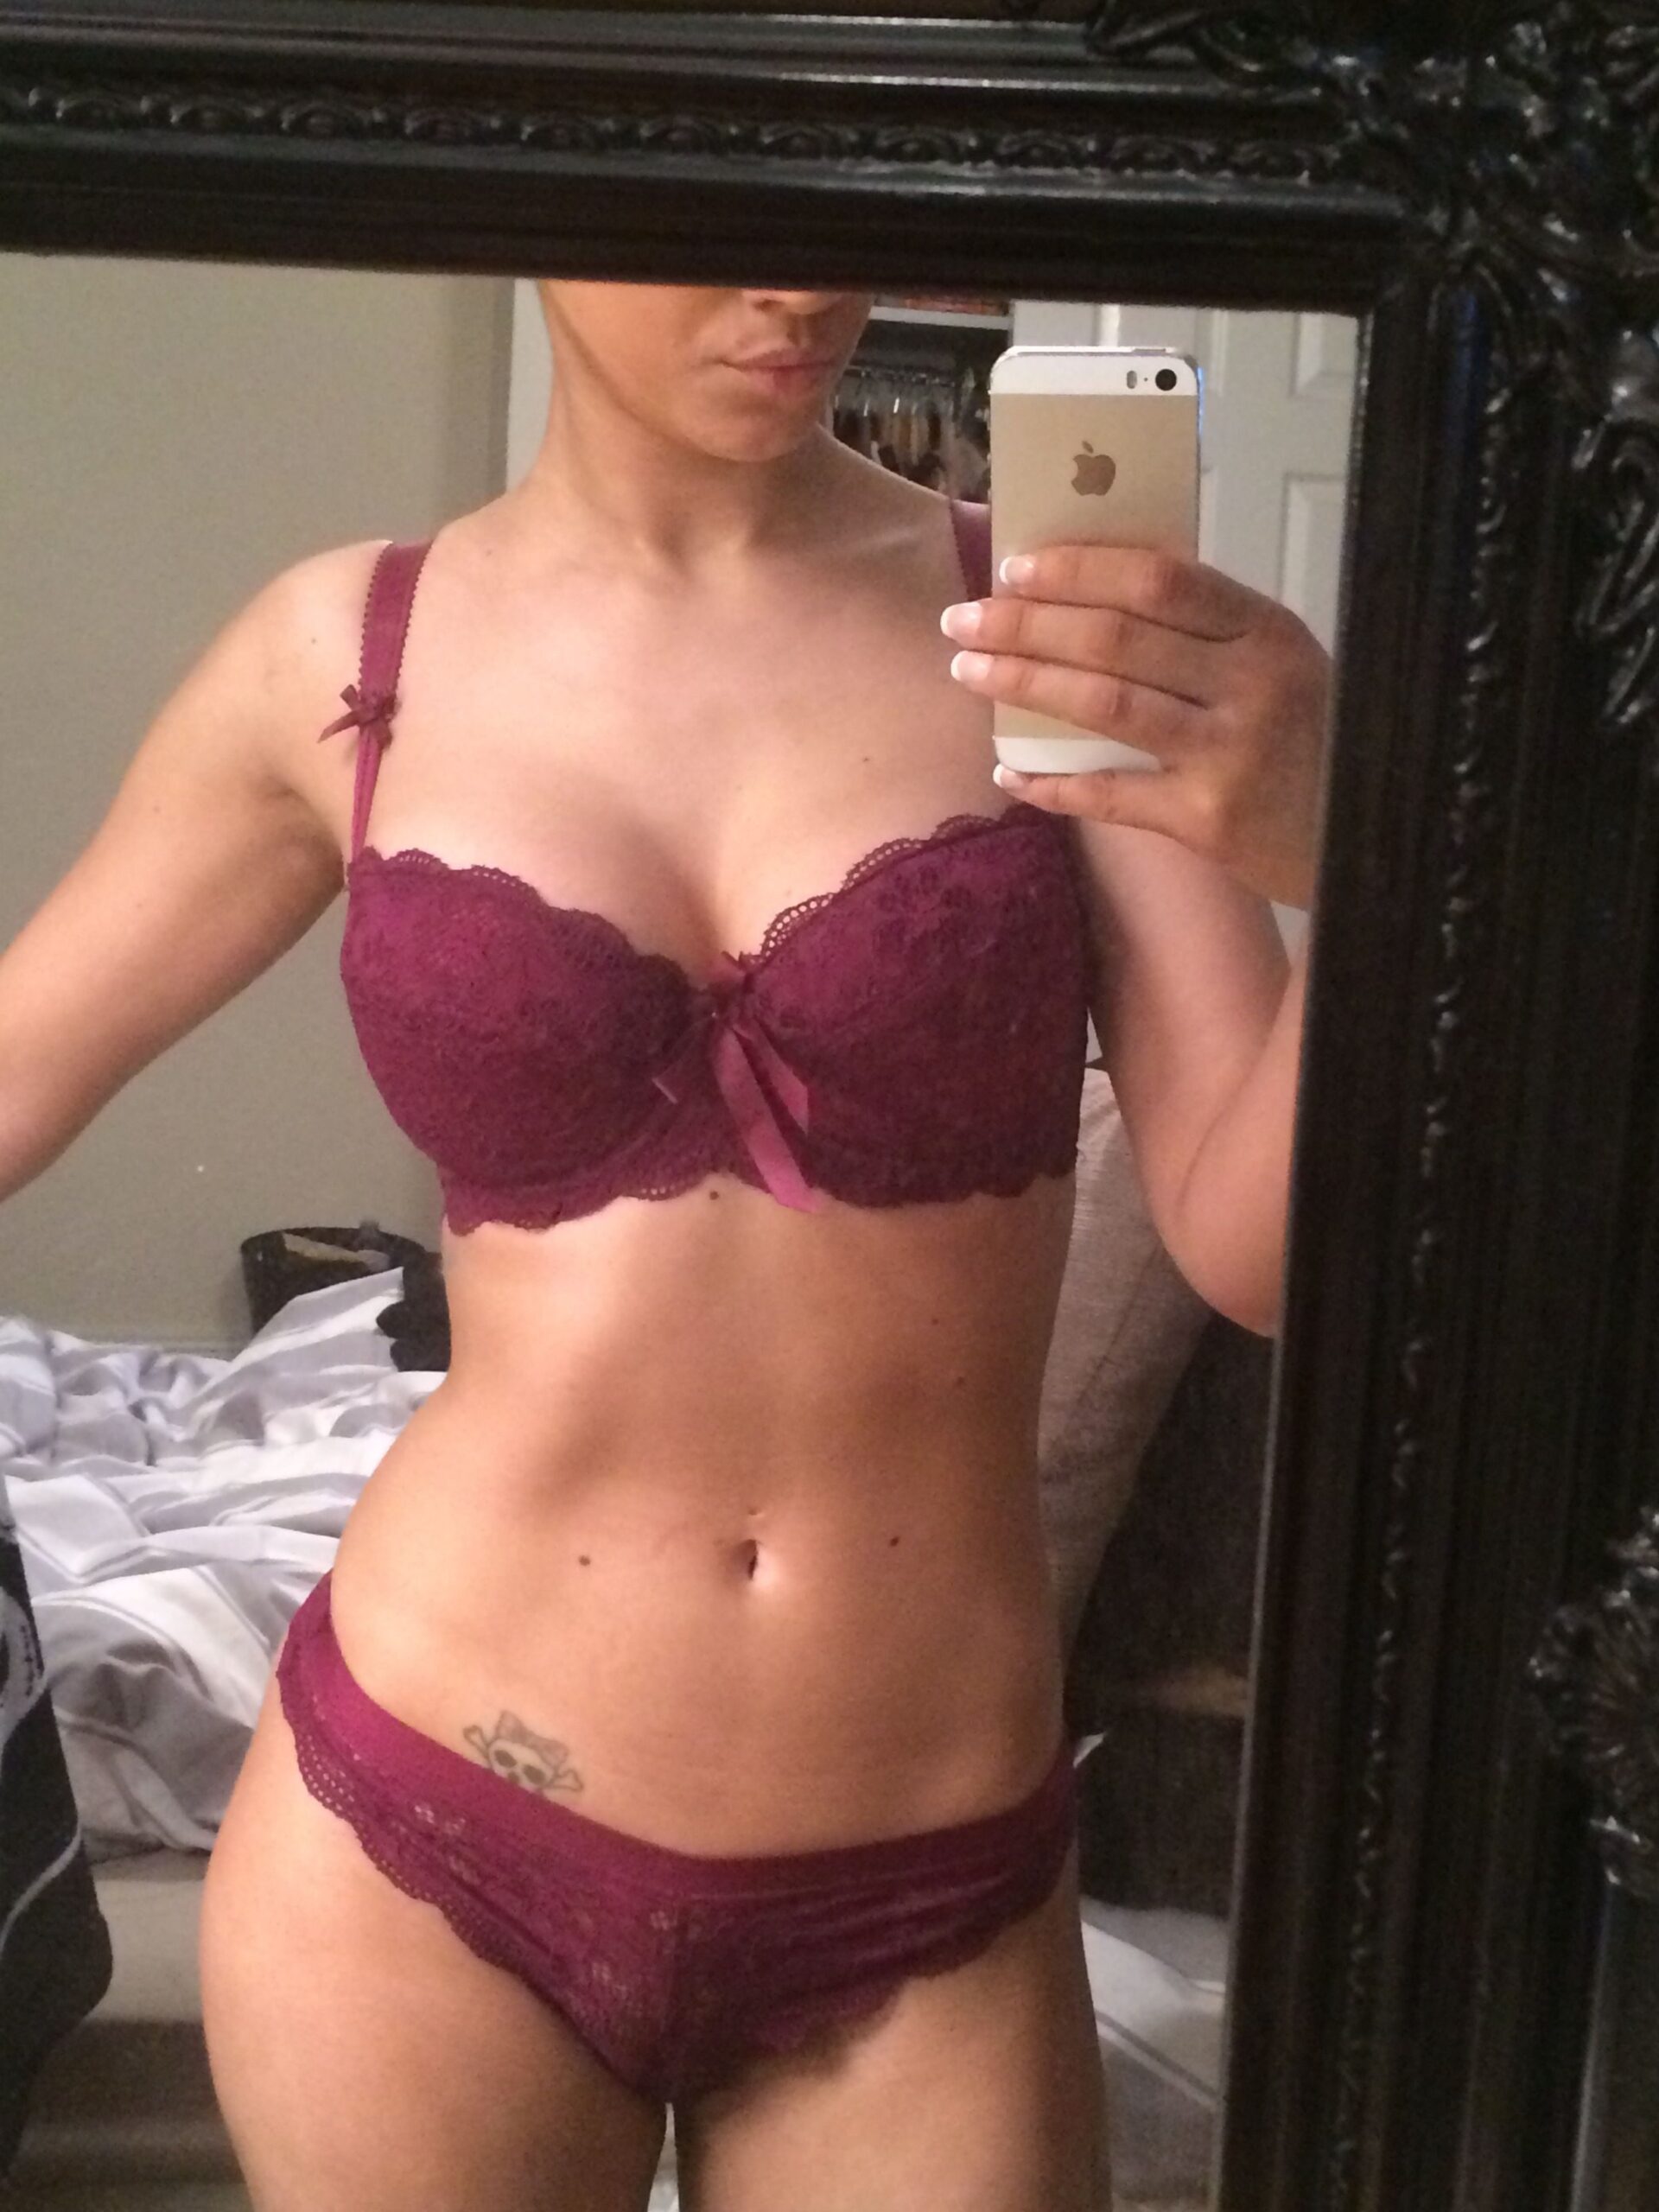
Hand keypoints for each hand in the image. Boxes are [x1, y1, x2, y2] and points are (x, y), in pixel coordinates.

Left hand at [941, 544, 1331, 910]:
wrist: (1370, 839)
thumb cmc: (1313, 739)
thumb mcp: (1281, 664)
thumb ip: (1208, 630)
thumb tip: (1094, 587)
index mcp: (1265, 629)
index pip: (1158, 579)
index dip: (1078, 568)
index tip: (1014, 568)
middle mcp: (1249, 683)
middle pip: (1115, 637)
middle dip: (1025, 624)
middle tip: (962, 619)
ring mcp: (1228, 753)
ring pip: (1104, 704)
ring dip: (1024, 684)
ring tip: (968, 671)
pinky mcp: (1208, 819)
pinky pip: (1111, 793)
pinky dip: (1052, 783)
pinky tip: (1007, 770)